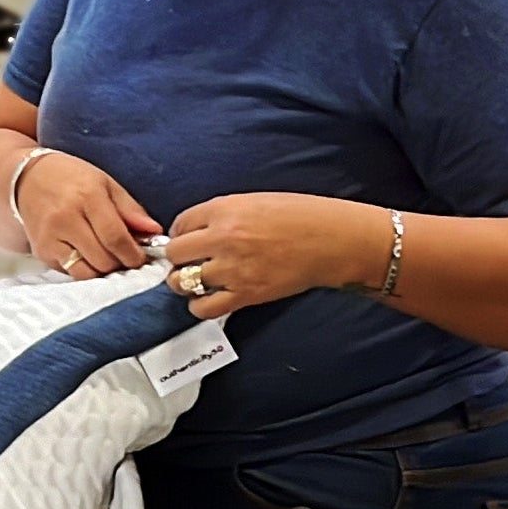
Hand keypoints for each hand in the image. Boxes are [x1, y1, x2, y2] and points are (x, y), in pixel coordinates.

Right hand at [17, 152, 162, 278]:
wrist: (26, 178)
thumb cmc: (71, 178)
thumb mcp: (105, 183)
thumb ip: (130, 210)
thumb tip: (154, 232)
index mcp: (87, 197)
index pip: (115, 237)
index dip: (133, 255)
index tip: (141, 259)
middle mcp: (66, 219)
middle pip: (102, 259)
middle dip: (120, 265)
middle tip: (126, 259)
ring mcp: (50, 238)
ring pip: (85, 272)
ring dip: (102, 272)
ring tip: (108, 260)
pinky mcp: (41, 251)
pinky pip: (69, 272)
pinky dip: (84, 270)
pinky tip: (88, 256)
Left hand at [164, 193, 389, 317]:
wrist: (332, 240)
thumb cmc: (300, 216)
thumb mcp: (254, 201)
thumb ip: (221, 214)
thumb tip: (195, 229)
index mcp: (225, 209)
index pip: (179, 223)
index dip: (181, 233)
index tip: (187, 239)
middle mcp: (223, 238)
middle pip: (175, 253)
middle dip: (178, 257)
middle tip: (188, 260)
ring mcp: (233, 268)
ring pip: (182, 281)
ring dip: (184, 282)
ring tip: (194, 280)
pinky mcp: (246, 294)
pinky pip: (204, 308)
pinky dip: (199, 306)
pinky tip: (207, 299)